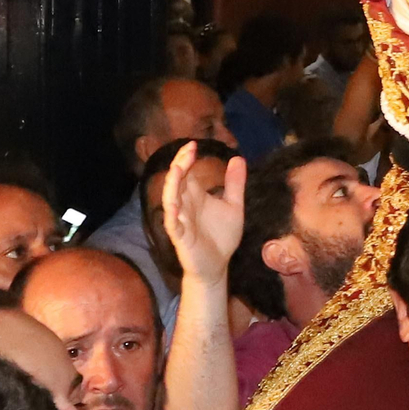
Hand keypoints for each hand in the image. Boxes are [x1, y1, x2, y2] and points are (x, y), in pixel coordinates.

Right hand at [163, 141, 247, 283]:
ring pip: (171, 200)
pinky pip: (173, 224)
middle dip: (180, 165)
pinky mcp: (180, 237)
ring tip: (176, 169)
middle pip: (177, 181)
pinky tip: (173, 206)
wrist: (218, 265)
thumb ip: (235, 183)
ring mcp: (181, 220)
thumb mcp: (234, 205)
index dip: (186, 159)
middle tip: (187, 150)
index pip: (186, 173)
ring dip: (172, 185)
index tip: (193, 144)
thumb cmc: (222, 235)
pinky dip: (172, 214)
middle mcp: (185, 205)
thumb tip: (238, 157)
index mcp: (195, 196)